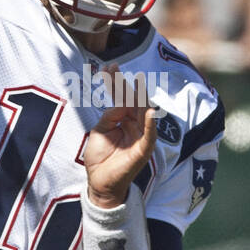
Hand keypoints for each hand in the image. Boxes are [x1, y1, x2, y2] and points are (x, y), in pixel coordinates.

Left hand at [83, 67, 156, 207]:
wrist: (100, 182)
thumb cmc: (99, 158)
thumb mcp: (100, 131)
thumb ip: (110, 116)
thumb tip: (122, 103)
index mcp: (122, 120)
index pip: (121, 97)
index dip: (115, 82)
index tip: (109, 67)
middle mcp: (133, 125)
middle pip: (132, 101)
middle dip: (124, 84)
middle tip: (115, 68)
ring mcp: (140, 136)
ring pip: (144, 113)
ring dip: (141, 98)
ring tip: (137, 82)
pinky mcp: (144, 150)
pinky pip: (149, 135)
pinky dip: (150, 124)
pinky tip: (150, 111)